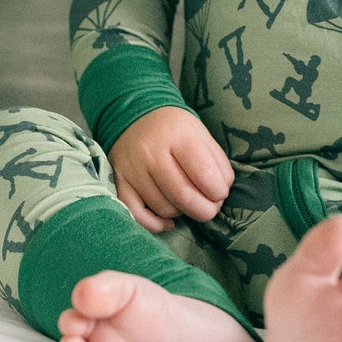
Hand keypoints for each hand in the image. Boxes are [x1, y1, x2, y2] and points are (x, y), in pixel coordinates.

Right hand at [108, 106, 234, 233]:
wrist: (134, 116)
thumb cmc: (174, 129)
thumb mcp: (200, 133)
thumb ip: (216, 161)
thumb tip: (222, 192)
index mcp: (177, 134)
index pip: (203, 172)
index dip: (218, 191)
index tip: (220, 193)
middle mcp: (151, 151)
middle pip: (182, 195)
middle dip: (204, 210)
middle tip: (211, 208)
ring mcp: (132, 168)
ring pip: (163, 207)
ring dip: (182, 213)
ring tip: (187, 203)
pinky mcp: (119, 182)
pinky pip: (136, 215)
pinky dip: (155, 224)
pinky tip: (168, 222)